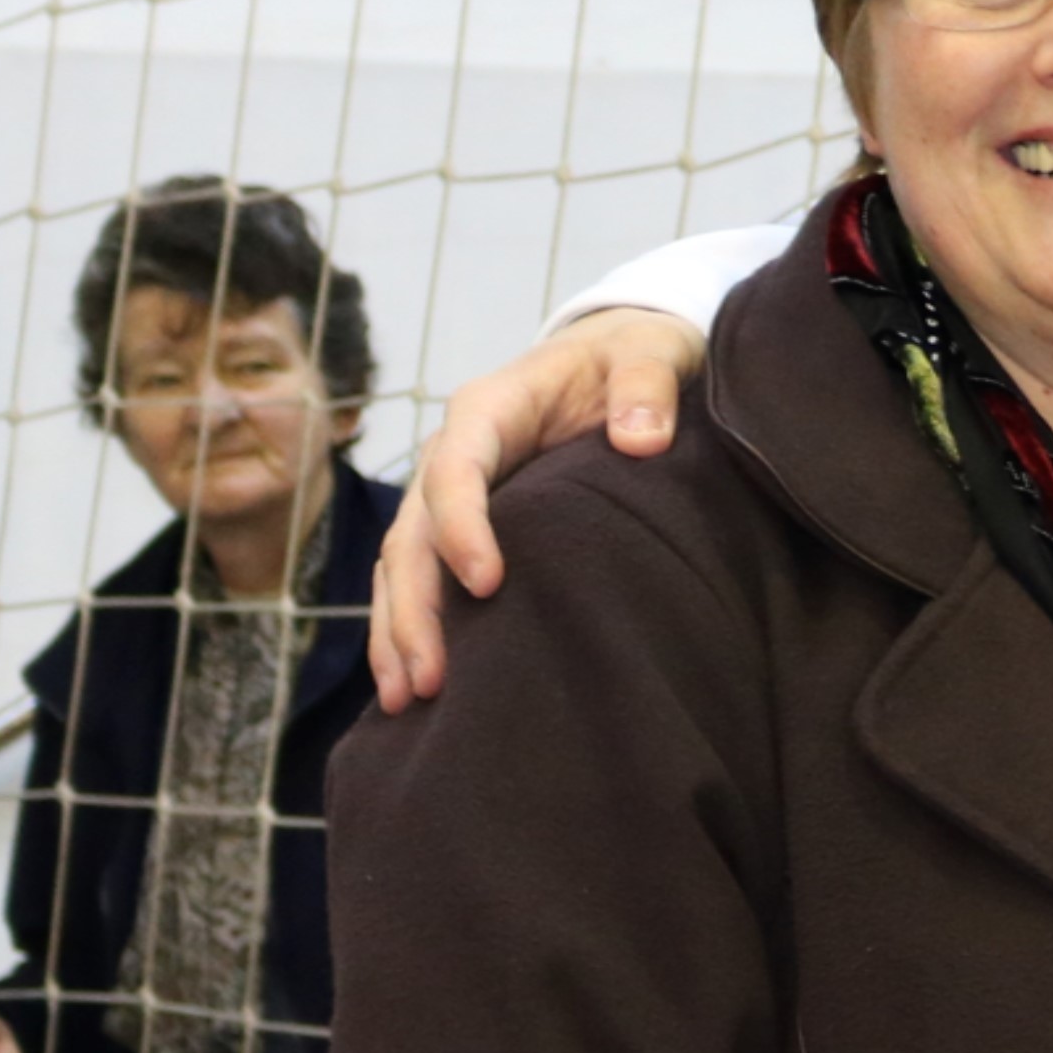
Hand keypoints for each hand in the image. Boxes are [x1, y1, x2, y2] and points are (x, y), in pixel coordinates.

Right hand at [369, 309, 709, 709]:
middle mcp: (454, 452)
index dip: (462, 526)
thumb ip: (648, 386)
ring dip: (398, 632)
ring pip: (403, 565)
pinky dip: (411, 630)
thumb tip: (640, 438)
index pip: (457, 469)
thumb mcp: (653, 351)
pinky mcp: (461, 527)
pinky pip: (421, 579)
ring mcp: (450, 494)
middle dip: (414, 606)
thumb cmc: (635, 355)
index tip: (487, 584)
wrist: (617, 357)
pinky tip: (415, 688)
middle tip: (431, 677)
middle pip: (413, 533)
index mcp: (490, 407)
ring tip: (408, 701)